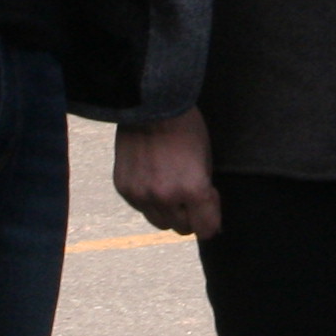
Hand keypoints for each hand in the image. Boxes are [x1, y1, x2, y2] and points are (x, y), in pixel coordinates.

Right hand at [112, 109, 220, 239]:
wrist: (150, 105)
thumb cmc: (184, 127)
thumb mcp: (206, 160)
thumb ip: (204, 191)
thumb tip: (204, 214)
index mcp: (193, 189)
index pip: (206, 230)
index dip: (210, 219)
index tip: (209, 205)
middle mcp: (166, 197)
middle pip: (182, 229)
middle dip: (189, 215)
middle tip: (188, 194)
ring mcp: (142, 195)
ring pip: (159, 223)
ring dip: (167, 212)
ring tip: (169, 185)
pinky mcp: (125, 189)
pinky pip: (140, 207)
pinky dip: (148, 199)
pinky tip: (152, 177)